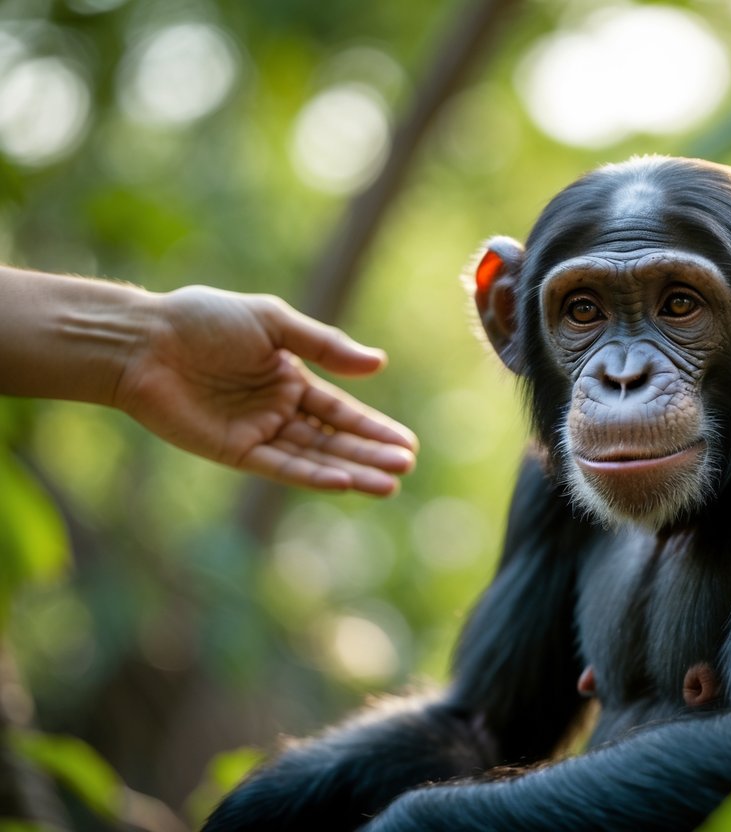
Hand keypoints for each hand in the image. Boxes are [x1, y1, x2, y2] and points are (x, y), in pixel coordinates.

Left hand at [114, 286, 415, 494]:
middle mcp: (277, 410)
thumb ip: (324, 345)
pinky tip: (344, 482)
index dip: (374, 428)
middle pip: (334, 439)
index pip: (341, 411)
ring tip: (389, 483)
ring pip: (314, 457)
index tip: (408, 445)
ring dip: (351, 470)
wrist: (143, 340)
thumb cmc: (204, 320)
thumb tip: (378, 364)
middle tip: (405, 466)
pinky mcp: (233, 452)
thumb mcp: (272, 322)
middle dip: (371, 453)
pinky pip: (280, 468)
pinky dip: (312, 476)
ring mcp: (256, 433)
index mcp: (289, 378)